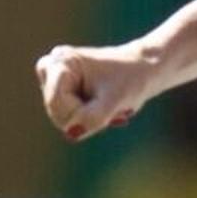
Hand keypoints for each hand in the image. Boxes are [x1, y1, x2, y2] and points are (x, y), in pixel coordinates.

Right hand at [36, 42, 159, 139]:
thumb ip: (93, 118)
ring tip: (110, 106)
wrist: (146, 69)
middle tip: (111, 105)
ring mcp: (54, 79)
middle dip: (86, 116)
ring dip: (90, 119)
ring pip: (63, 119)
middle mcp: (50, 67)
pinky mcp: (61, 89)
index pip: (56, 103)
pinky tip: (107, 109)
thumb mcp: (116, 99)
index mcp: (60, 62)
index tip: (107, 102)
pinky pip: (69, 118)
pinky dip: (90, 118)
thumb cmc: (133, 78)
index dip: (80, 113)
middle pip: (57, 113)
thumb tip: (71, 135)